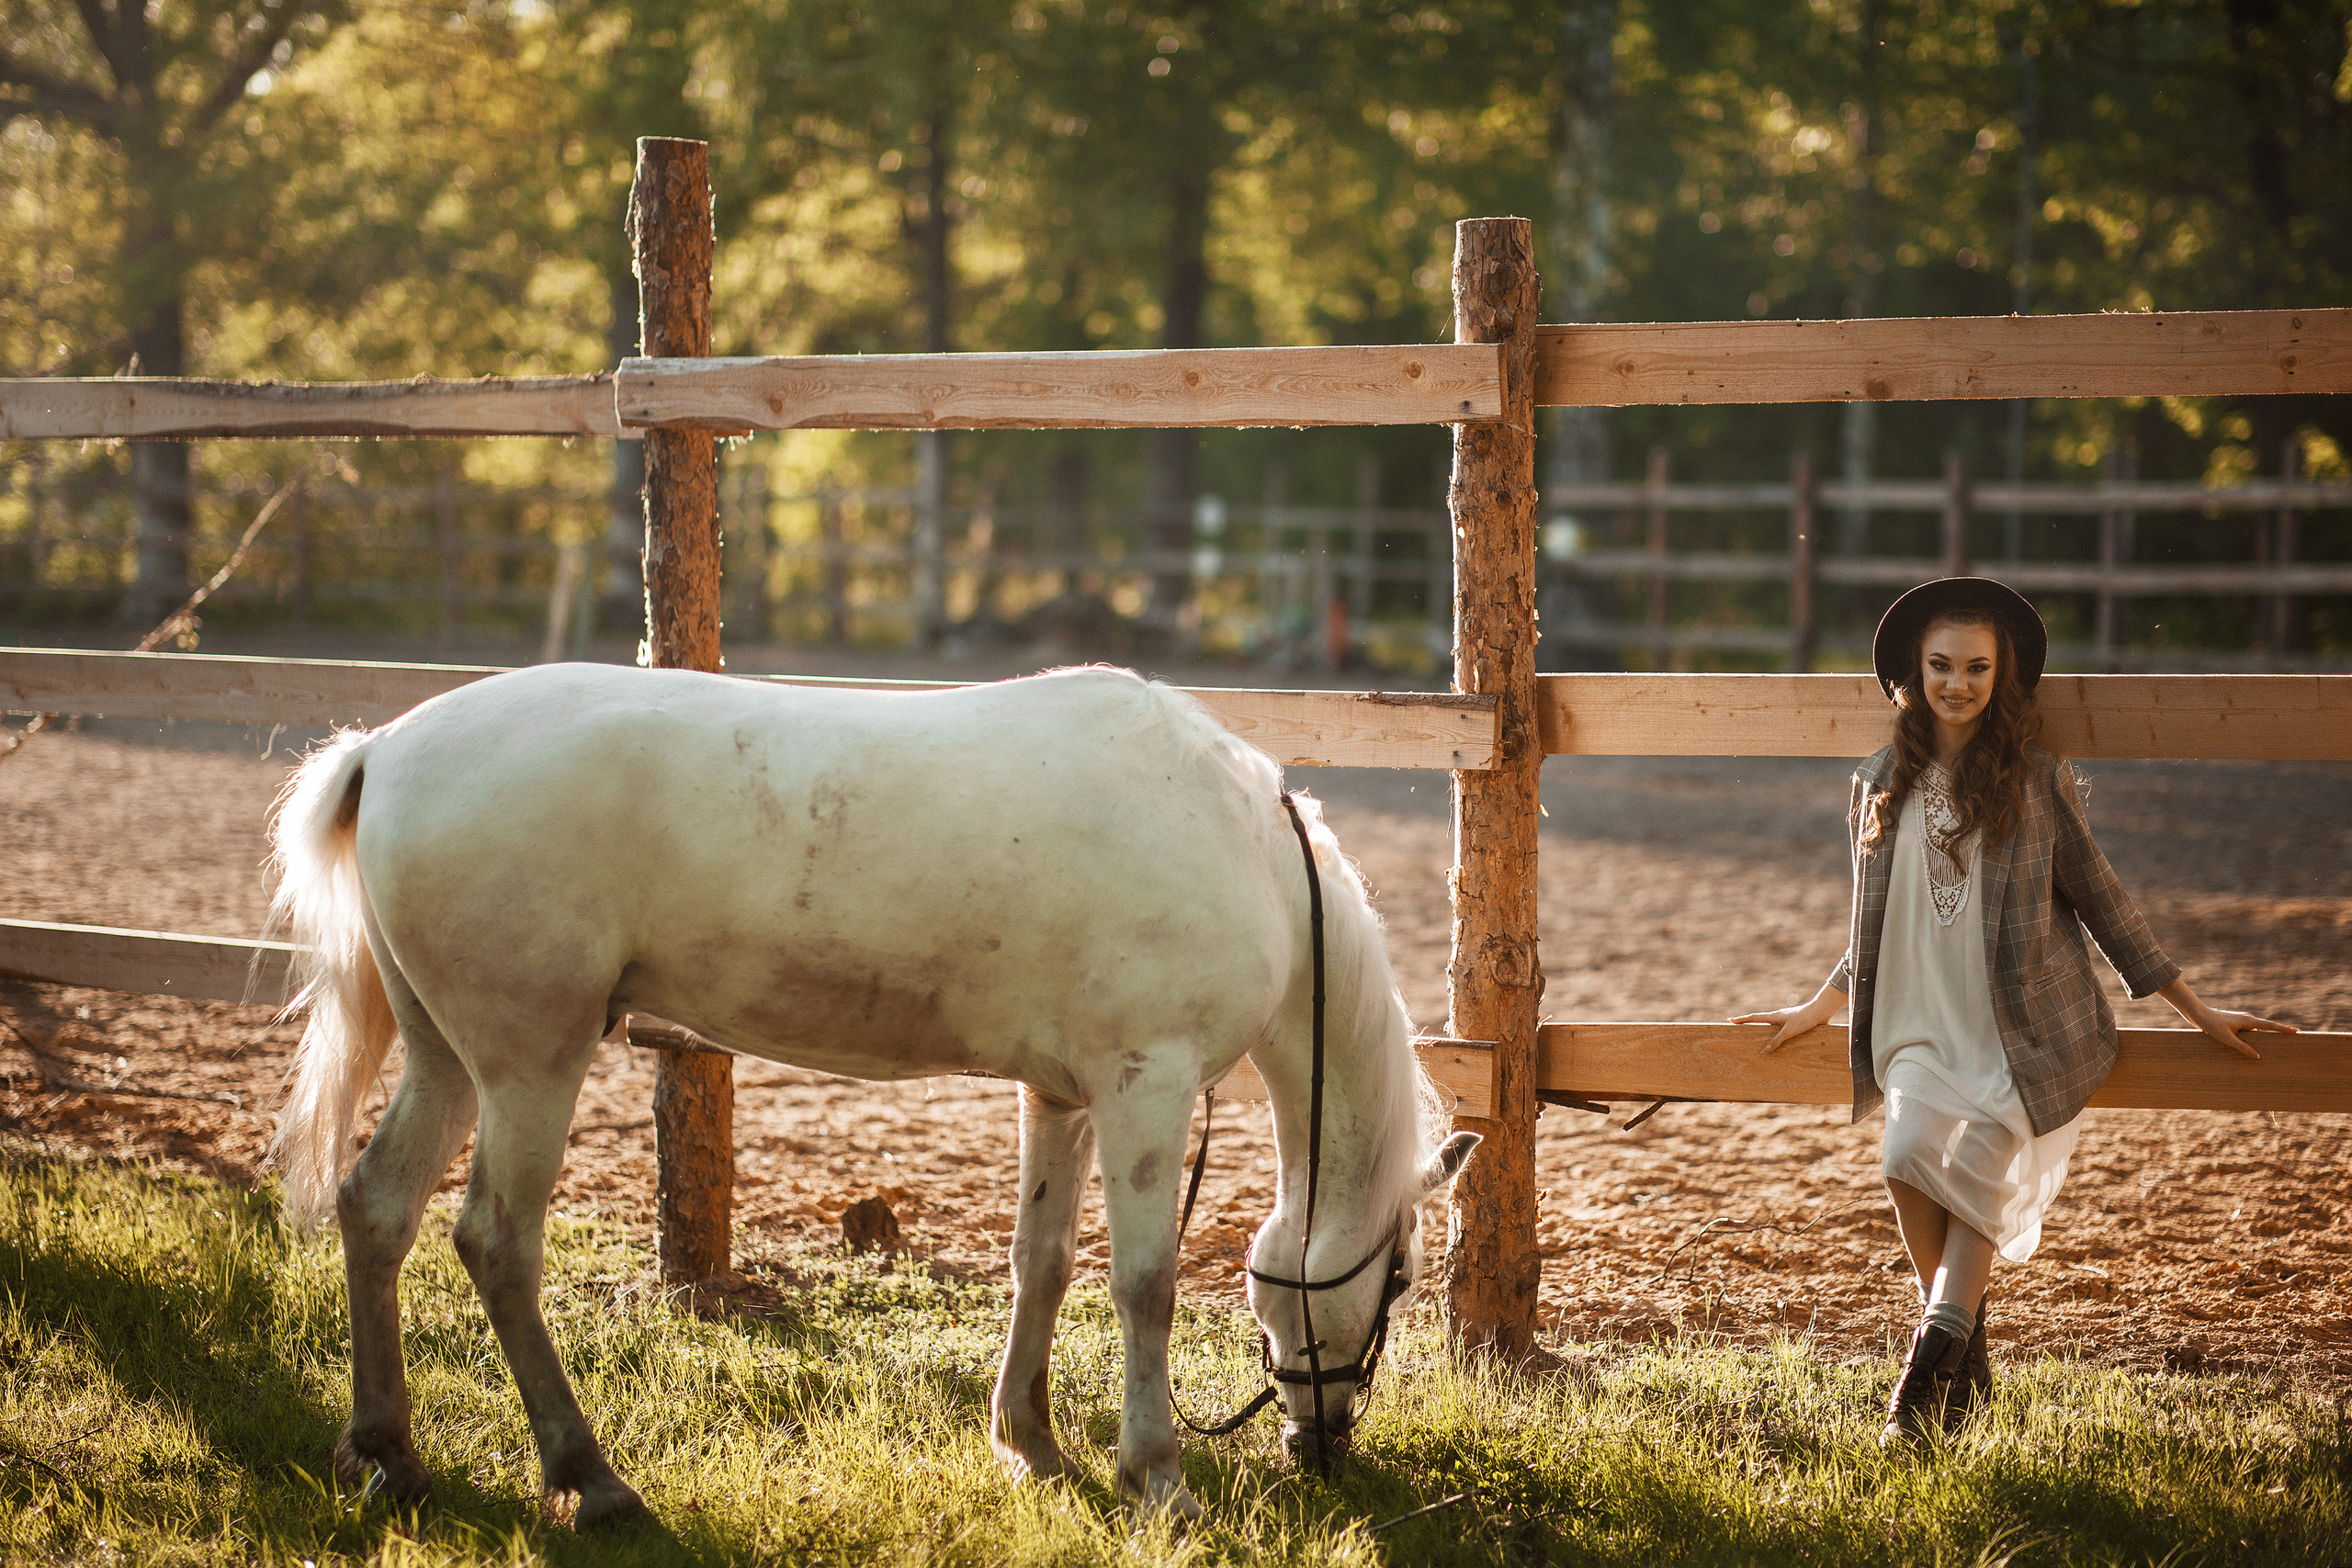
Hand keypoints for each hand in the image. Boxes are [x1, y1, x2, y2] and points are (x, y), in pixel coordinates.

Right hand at [1731, 985, 1843, 1054]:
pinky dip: (1774, 1035)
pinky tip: (1777, 1041)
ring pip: (1769, 1026)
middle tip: (1738, 1026)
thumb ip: (1777, 1041)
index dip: (1741, 1020)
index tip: (1730, 1020)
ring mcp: (1786, 1020)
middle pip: (1759, 1020)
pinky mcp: (1794, 1025)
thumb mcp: (1789, 1031)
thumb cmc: (1804, 1019)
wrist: (1820, 1012)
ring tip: (1754, 1035)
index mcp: (1774, 1016)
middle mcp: (1778, 1017)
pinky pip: (1780, 1031)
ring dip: (1761, 1029)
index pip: (1754, 1018)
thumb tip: (1765, 1050)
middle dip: (1748, 1023)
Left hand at [2157, 977, 2296, 1060]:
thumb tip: (2258, 1056)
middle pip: (2267, 1027)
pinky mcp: (2236, 1023)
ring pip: (2259, 1029)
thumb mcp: (2227, 1038)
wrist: (2199, 1015)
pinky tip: (2258, 1043)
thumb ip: (2242, 1047)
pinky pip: (2251, 1030)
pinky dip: (2258, 1035)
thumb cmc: (2212, 1026)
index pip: (2270, 1025)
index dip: (2283, 1029)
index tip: (2297, 1031)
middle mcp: (2247, 1019)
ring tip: (2280, 1043)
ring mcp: (2242, 1020)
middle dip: (2280, 1032)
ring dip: (2268, 1034)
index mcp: (2248, 1021)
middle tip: (2294, 1037)